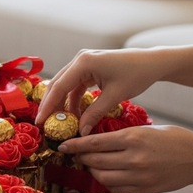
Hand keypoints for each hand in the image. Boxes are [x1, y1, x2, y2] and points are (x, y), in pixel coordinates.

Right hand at [35, 48, 161, 134]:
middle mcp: (79, 59)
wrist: (152, 63)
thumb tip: (80, 133)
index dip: (48, 106)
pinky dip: (73, 100)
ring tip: (60, 124)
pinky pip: (75, 85)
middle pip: (58, 84)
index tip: (40, 123)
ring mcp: (83, 62)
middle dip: (51, 105)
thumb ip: (94, 114)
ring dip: (62, 104)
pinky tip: (75, 115)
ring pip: (65, 85)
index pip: (59, 86)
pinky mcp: (89, 68)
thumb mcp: (114, 96)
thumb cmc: (136, 75)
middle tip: (44, 125)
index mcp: (83, 62)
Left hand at [57, 125, 192, 192]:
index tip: (63, 146)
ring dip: (93, 171)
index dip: (75, 145)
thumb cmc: (172, 139)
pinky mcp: (144, 190)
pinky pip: (116, 189)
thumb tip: (96, 142)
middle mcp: (133, 159)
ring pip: (103, 177)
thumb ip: (120, 137)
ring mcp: (139, 177)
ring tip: (92, 164)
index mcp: (132, 138)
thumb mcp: (144, 129)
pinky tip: (108, 174)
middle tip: (77, 154)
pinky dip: (107, 182)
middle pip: (95, 161)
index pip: (94, 143)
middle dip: (82, 158)